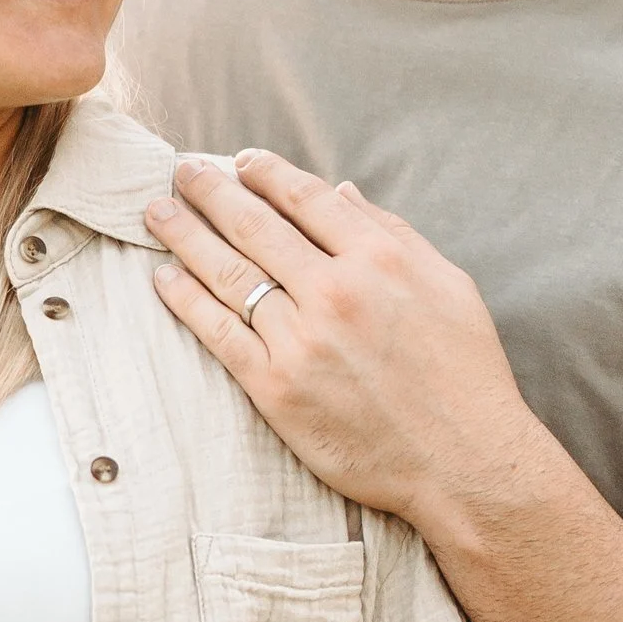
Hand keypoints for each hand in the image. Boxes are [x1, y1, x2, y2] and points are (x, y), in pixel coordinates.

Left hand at [144, 148, 548, 539]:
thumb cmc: (464, 373)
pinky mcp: (277, 389)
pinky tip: (165, 277)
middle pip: (256, 227)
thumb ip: (393, 233)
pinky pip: (219, 334)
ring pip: (229, 274)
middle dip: (212, 192)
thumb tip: (342, 192)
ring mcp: (301, 340)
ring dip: (186, 236)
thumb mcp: (448, 284)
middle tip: (182, 171)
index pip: (307, 199)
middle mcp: (335, 291)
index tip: (240, 160)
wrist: (463, 461)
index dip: (266, 173)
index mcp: (380, 259)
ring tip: (158, 212)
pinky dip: (186, 301)